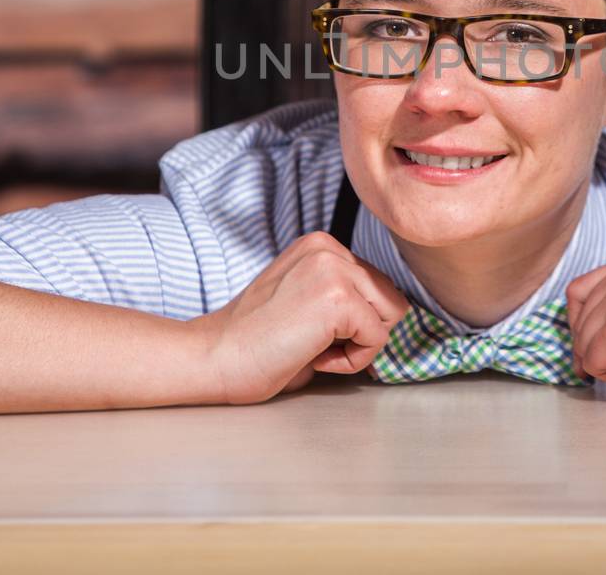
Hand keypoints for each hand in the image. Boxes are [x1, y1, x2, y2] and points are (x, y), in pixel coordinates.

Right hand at [192, 232, 410, 404]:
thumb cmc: (255, 343)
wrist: (214, 357)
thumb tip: (388, 317)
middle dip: (362, 330)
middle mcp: (328, 248)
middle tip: (315, 343)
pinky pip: (378, 338)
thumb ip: (343, 297)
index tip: (311, 332)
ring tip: (315, 348)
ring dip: (360, 343)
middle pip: (389, 297)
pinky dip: (353, 360)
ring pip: (391, 314)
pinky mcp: (338, 297)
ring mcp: (333, 269)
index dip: (353, 322)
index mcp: (320, 245)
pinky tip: (314, 356)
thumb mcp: (306, 301)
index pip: (375, 285)